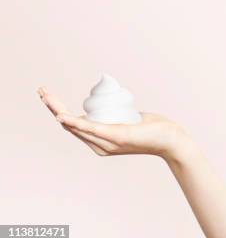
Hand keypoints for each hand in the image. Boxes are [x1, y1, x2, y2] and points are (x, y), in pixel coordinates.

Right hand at [37, 86, 188, 160]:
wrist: (171, 140)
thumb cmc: (153, 130)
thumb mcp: (130, 121)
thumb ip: (119, 116)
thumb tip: (113, 104)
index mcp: (100, 142)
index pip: (73, 125)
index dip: (58, 110)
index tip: (47, 95)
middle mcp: (99, 146)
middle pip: (69, 125)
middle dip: (53, 107)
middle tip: (41, 91)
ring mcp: (107, 143)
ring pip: (76, 125)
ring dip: (58, 111)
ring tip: (46, 97)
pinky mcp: (116, 137)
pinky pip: (92, 129)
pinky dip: (77, 123)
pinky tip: (64, 117)